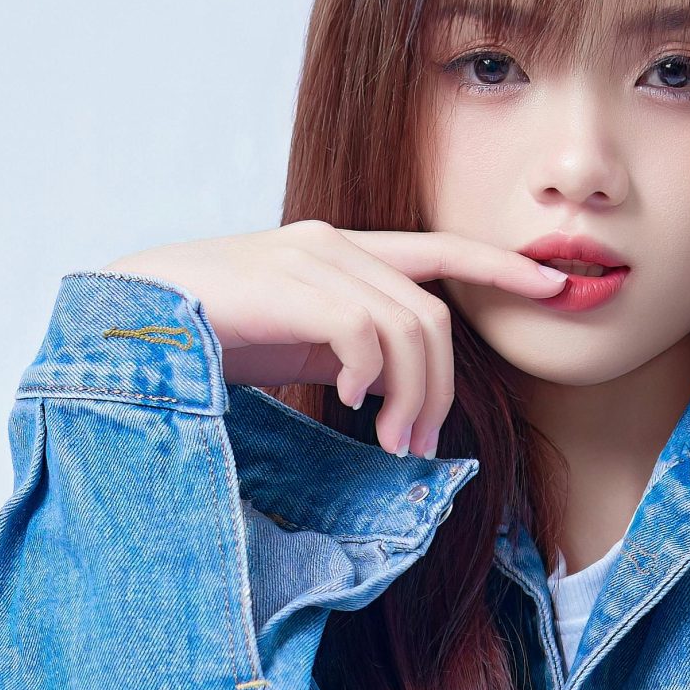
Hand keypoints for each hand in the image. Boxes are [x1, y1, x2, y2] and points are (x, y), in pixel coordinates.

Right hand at [104, 221, 568, 457]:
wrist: (130, 314)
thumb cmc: (210, 335)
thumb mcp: (295, 341)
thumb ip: (348, 349)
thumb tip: (395, 399)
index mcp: (341, 251)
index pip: (442, 251)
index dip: (503, 268)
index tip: (559, 286)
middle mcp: (334, 244)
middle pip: (433, 315)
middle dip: (441, 387)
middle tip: (418, 445)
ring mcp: (311, 260)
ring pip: (408, 328)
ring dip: (410, 396)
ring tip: (389, 440)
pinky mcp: (288, 284)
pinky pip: (363, 332)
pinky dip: (368, 375)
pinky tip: (346, 403)